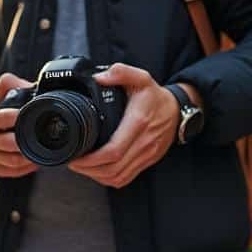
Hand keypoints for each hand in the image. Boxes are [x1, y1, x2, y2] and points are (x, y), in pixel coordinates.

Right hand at [0, 73, 36, 177]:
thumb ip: (10, 83)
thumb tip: (30, 85)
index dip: (12, 116)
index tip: (26, 113)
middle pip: (6, 143)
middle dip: (23, 140)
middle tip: (40, 136)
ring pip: (12, 161)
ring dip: (29, 156)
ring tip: (42, 149)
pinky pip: (12, 171)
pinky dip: (26, 168)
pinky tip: (35, 161)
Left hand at [68, 64, 180, 187]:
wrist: (178, 111)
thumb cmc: (155, 97)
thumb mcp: (141, 78)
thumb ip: (121, 72)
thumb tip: (99, 78)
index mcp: (138, 123)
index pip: (114, 150)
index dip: (92, 159)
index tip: (76, 157)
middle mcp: (143, 143)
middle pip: (113, 168)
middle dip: (89, 170)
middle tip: (74, 163)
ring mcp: (146, 155)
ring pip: (118, 177)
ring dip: (97, 176)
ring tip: (82, 167)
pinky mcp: (147, 162)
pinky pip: (126, 179)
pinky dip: (109, 179)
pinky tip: (98, 171)